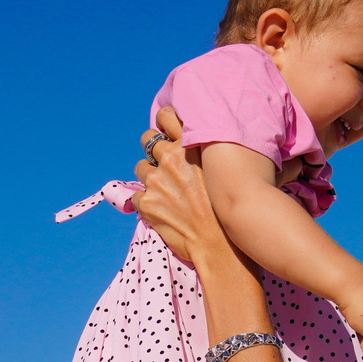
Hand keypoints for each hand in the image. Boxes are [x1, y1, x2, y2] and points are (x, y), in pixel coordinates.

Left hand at [130, 106, 222, 269]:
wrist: (220, 245)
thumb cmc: (225, 209)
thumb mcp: (221, 169)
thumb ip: (203, 151)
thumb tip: (188, 143)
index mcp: (191, 145)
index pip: (166, 116)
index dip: (164, 122)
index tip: (166, 132)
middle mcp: (171, 158)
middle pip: (147, 138)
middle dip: (152, 149)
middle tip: (162, 163)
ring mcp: (157, 180)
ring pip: (140, 167)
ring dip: (149, 177)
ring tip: (166, 192)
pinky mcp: (147, 202)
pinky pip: (136, 196)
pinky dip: (146, 202)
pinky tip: (163, 211)